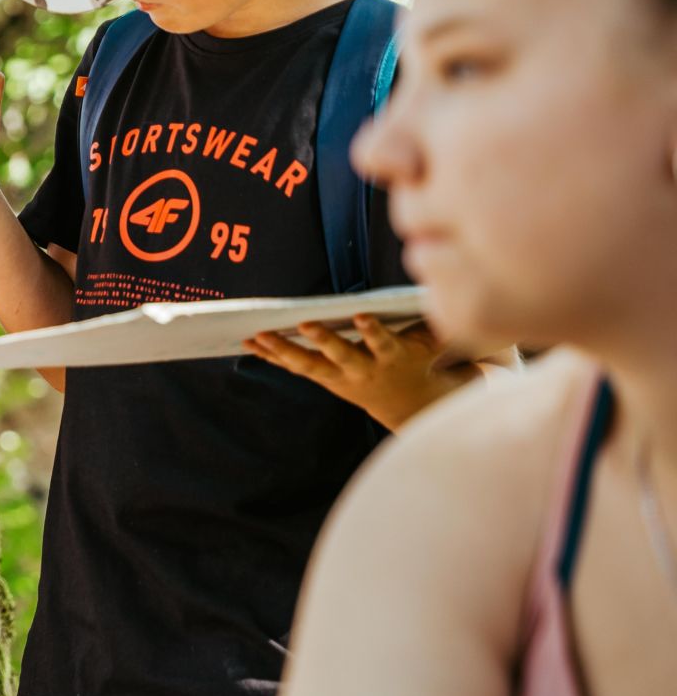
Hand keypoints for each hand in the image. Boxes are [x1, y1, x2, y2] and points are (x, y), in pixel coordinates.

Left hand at [245, 316, 477, 430]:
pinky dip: (271, 355)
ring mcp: (339, 376)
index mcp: (390, 357)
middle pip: (340, 355)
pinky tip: (248, 342)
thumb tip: (447, 293)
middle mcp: (362, 369)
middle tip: (304, 323)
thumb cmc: (416, 359)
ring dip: (283, 350)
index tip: (361, 316)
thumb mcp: (432, 343)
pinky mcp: (323, 378)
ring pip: (309, 365)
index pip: (382, 343)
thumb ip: (435, 322)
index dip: (372, 332)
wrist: (405, 403)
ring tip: (258, 335)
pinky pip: (294, 367)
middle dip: (323, 340)